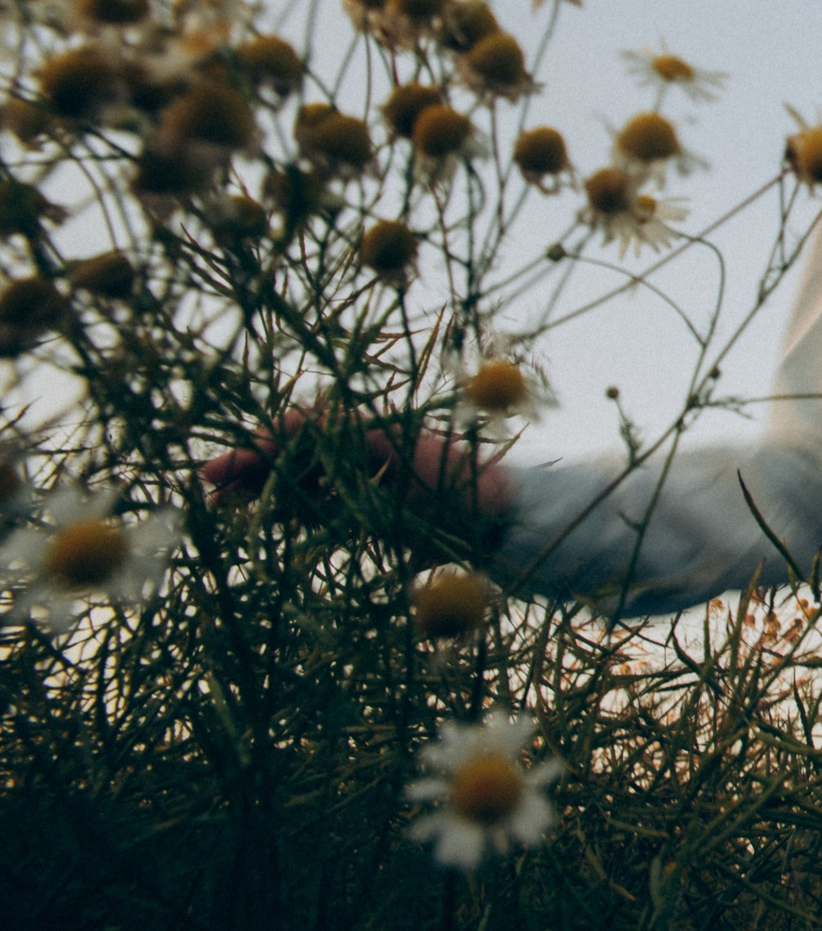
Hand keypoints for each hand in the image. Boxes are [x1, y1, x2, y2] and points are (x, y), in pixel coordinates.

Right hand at [199, 404, 514, 515]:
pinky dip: (285, 508)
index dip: (261, 445)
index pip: (302, 429)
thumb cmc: (457, 481)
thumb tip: (295, 419)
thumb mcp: (403, 459)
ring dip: (260, 487)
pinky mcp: (365, 508)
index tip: (226, 465)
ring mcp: (361, 478)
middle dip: (249, 465)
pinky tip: (258, 517)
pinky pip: (314, 505)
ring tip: (221, 503)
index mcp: (369, 431)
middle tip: (206, 485)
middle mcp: (361, 449)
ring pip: (297, 478)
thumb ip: (350, 440)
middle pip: (293, 452)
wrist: (497, 520)